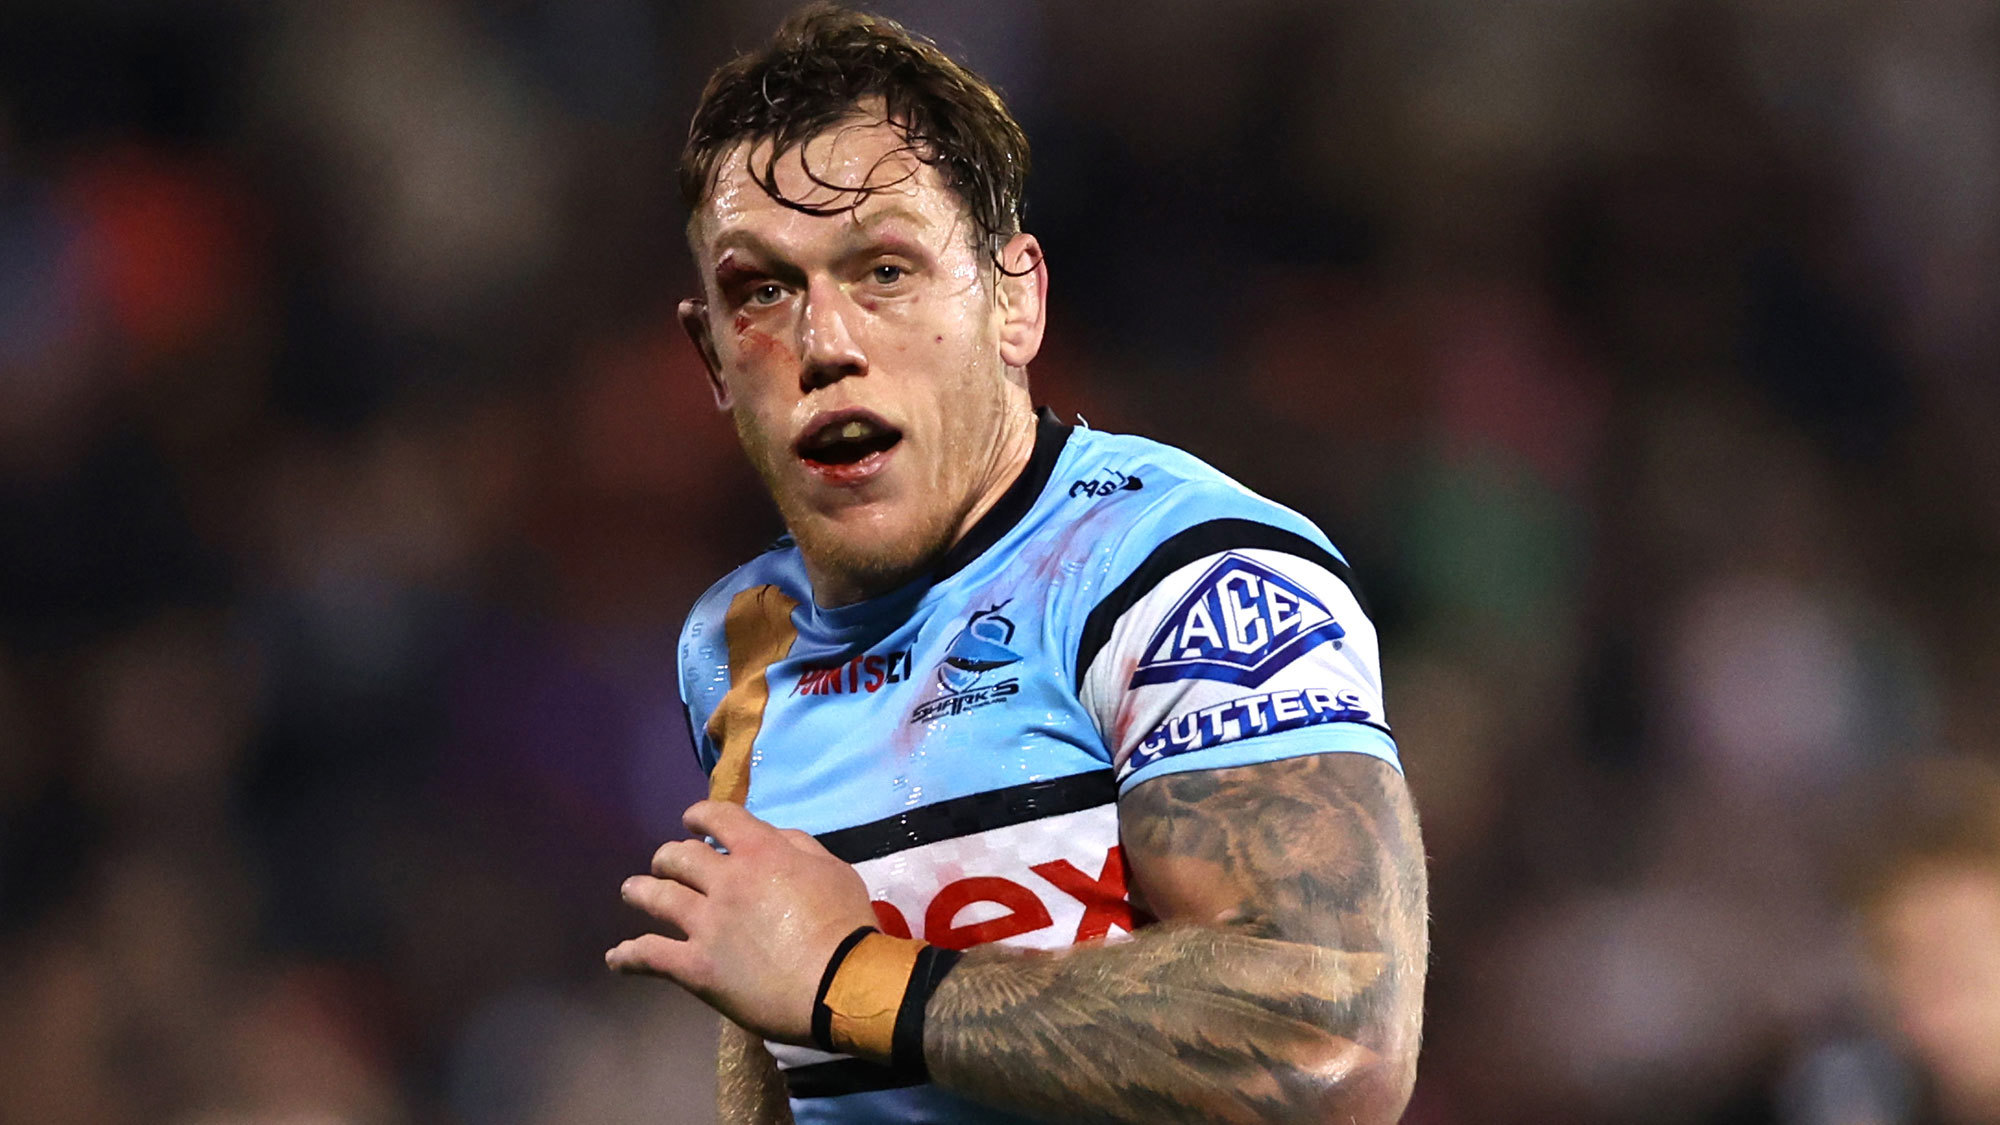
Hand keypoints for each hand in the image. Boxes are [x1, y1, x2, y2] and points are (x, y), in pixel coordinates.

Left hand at [607, 800, 877, 1043]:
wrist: (839, 982)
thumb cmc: (846, 925)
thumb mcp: (834, 869)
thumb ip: (799, 846)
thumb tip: (772, 837)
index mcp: (760, 852)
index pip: (718, 818)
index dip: (699, 816)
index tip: (691, 822)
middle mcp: (725, 881)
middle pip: (680, 857)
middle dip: (669, 856)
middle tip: (666, 864)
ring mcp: (705, 924)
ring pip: (656, 897)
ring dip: (639, 891)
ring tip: (631, 891)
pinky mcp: (695, 966)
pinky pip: (651, 956)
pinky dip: (629, 956)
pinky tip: (616, 958)